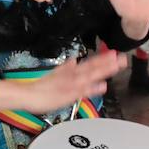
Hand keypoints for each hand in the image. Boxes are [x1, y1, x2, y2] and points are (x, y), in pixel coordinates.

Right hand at [0, 51, 127, 114]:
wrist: (26, 94)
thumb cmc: (39, 88)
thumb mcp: (54, 75)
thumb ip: (64, 69)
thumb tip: (73, 61)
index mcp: (70, 72)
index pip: (89, 64)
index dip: (102, 59)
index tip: (114, 53)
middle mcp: (72, 77)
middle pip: (93, 68)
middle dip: (108, 63)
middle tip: (122, 57)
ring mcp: (70, 85)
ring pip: (90, 76)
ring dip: (104, 71)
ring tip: (116, 65)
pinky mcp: (66, 95)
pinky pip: (81, 91)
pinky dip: (92, 88)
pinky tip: (102, 86)